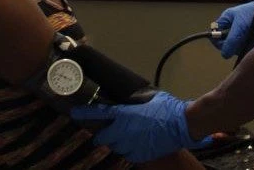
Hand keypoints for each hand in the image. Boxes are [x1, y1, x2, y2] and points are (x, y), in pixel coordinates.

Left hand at [70, 91, 210, 162]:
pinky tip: (139, 145)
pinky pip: (128, 155)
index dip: (83, 113)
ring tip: (130, 137)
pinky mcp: (139, 155)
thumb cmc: (167, 108)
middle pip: (102, 138)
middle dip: (104, 135)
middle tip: (110, 132)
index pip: (98, 113)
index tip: (73, 113)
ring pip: (115, 147)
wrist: (181, 125)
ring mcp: (130, 145)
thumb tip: (131, 100)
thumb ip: (136, 102)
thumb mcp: (149, 99)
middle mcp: (122, 131)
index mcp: (124, 114)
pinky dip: (131, 151)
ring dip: (118, 143)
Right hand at [212, 0, 253, 58]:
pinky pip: (247, 51)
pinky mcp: (252, 42)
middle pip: (226, 44)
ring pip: (237, 49)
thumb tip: (224, 54)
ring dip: (243, 48)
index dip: (218, 41)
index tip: (225, 45)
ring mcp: (243, 36)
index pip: (216, 33)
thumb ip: (231, 40)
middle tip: (243, 42)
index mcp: (227, 20)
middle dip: (234, 46)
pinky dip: (251, 50)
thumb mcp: (241, 25)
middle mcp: (234, 29)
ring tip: (252, 41)